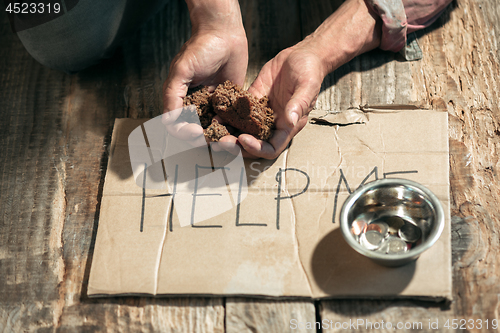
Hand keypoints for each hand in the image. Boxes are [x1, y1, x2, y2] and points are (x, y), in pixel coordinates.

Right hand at [162, 0, 247, 140]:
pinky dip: (233, 127)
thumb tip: (169, 120)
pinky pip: (231, 121)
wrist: (225, 34)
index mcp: (181, 100)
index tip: (195, 132)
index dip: (185, 133)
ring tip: (227, 138)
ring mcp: (214, 106)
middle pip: (197, 133)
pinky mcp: (230, 103)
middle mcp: (196, 106)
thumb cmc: (200, 48)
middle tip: (213, 139)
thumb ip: (173, 95)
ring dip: (219, 137)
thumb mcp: (182, 70)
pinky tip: (237, 128)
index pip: (178, 127)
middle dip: (203, 139)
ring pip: (215, 130)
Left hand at [219, 43, 325, 158]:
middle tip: (220, 141)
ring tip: (212, 131)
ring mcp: (262, 113)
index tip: (243, 139)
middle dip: (237, 145)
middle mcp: (273, 123)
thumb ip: (299, 104)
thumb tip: (291, 121)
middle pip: (253, 143)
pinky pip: (238, 111)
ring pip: (243, 130)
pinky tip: (215, 112)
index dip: (257, 148)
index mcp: (288, 126)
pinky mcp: (253, 99)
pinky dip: (226, 114)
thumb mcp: (307, 87)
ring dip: (228, 133)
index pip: (272, 148)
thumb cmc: (310, 72)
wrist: (303, 55)